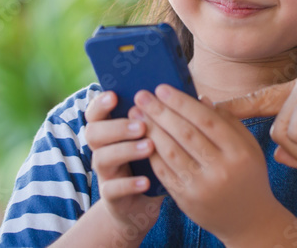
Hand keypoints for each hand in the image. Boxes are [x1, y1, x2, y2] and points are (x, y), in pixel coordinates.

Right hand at [84, 91, 163, 235]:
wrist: (141, 201)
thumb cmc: (155, 160)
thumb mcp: (160, 138)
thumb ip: (171, 118)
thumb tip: (201, 99)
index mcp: (113, 128)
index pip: (96, 111)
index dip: (101, 103)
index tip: (115, 95)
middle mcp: (104, 148)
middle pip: (94, 132)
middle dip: (117, 126)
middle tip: (142, 125)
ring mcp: (106, 173)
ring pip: (102, 158)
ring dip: (126, 150)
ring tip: (149, 147)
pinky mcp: (111, 196)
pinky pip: (113, 190)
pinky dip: (129, 184)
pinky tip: (146, 181)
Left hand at [132, 85, 282, 242]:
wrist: (248, 220)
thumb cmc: (249, 176)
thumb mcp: (249, 147)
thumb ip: (228, 122)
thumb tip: (201, 98)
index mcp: (239, 152)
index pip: (207, 120)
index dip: (182, 102)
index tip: (162, 88)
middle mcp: (220, 169)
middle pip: (185, 133)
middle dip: (160, 112)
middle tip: (142, 96)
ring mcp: (201, 187)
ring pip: (170, 152)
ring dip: (151, 130)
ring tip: (137, 114)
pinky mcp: (186, 200)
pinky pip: (164, 172)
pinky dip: (152, 153)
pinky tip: (143, 138)